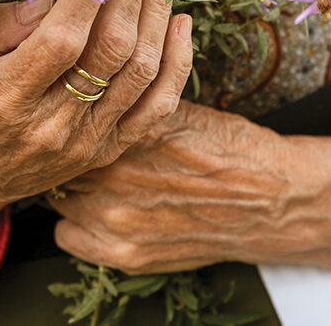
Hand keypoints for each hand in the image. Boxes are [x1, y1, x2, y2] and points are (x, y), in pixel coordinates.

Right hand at [0, 0, 192, 280]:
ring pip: (140, 72)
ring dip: (156, 14)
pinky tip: (180, 22)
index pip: (61, 38)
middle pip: (111, 49)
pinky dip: (177, 64)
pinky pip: (158, 109)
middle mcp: (52, 125)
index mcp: (6, 98)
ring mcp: (86, 142)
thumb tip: (45, 1)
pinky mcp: (107, 151)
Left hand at [53, 101, 330, 279]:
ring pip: (59, 196)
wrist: (271, 201)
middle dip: (70, 149)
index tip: (76, 113)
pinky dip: (77, 225)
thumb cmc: (228, 146)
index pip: (70, 115)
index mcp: (129, 129)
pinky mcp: (123, 254)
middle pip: (61, 155)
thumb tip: (90, 76)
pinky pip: (66, 237)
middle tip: (84, 145)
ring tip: (97, 178)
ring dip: (72, 185)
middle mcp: (116, 173)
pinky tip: (99, 211)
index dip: (73, 114)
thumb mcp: (177, 108)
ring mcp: (116, 218)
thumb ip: (129, 97)